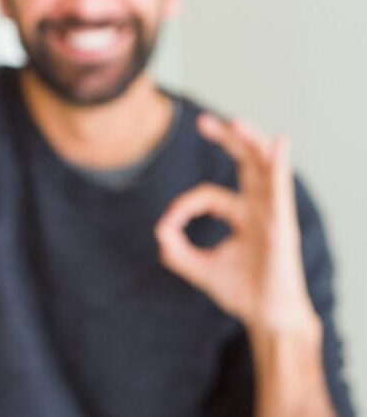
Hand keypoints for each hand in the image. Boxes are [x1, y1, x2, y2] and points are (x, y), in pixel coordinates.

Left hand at [154, 113, 317, 332]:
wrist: (266, 319)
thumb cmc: (241, 291)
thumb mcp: (199, 268)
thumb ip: (177, 250)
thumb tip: (159, 231)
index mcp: (241, 214)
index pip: (207, 195)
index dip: (184, 205)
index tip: (167, 225)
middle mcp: (258, 208)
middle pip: (245, 164)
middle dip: (227, 140)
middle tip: (203, 121)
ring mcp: (271, 213)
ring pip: (263, 168)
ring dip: (251, 142)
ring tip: (236, 122)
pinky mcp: (282, 224)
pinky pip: (281, 188)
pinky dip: (279, 164)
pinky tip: (280, 143)